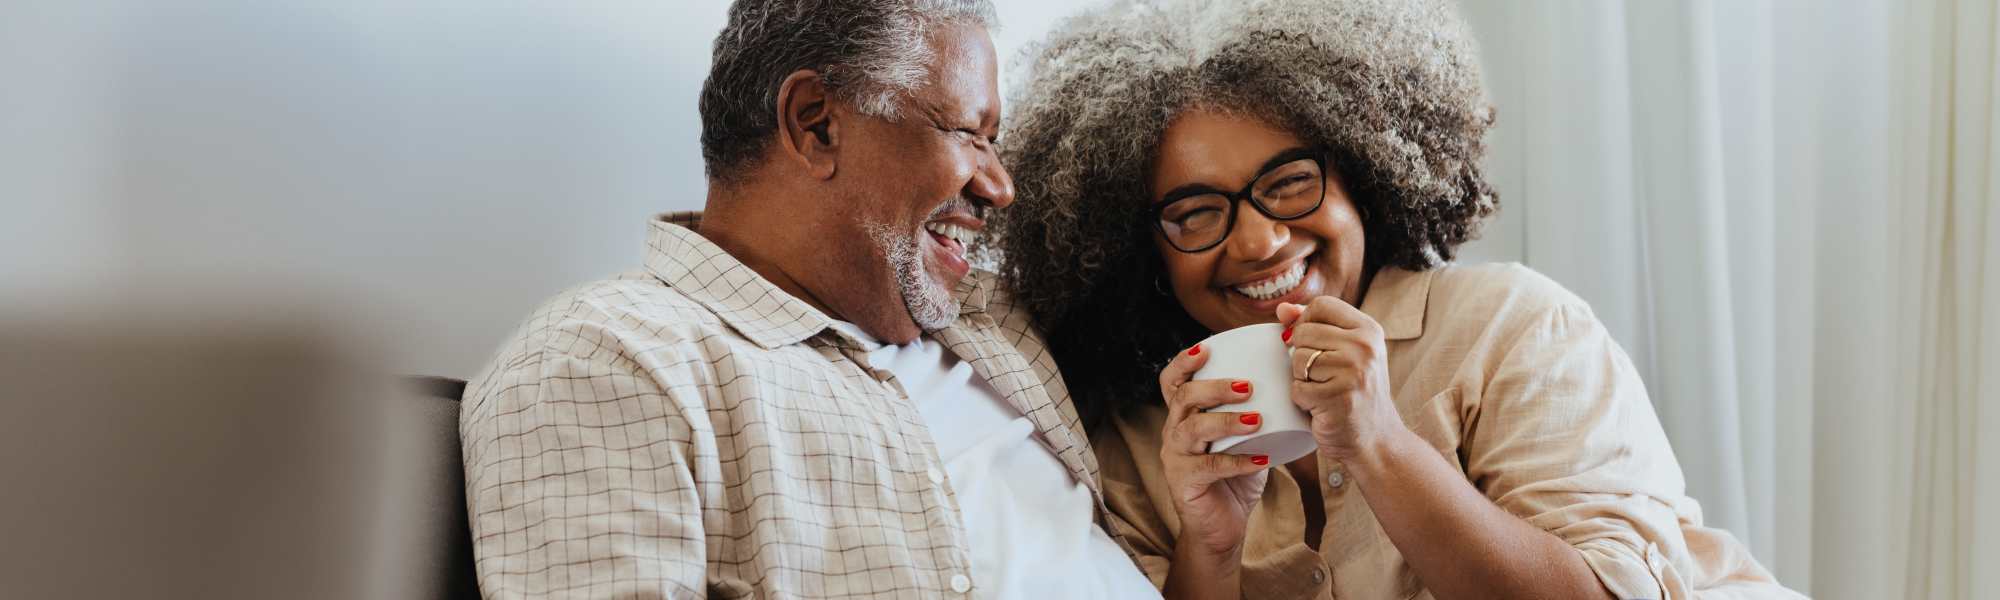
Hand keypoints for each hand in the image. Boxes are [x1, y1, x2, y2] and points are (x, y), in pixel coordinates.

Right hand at [1157, 343, 1270, 557]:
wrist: (1220, 528)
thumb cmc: (1234, 479)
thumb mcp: (1244, 440)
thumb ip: (1257, 415)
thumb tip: (1294, 385)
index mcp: (1184, 417)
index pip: (1172, 381)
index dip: (1184, 362)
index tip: (1207, 348)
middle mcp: (1173, 433)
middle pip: (1184, 397)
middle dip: (1215, 387)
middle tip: (1248, 386)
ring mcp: (1176, 458)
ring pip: (1192, 428)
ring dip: (1226, 420)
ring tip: (1257, 419)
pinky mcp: (1184, 483)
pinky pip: (1209, 467)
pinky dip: (1238, 461)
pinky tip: (1262, 459)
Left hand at [1277, 297, 1408, 464]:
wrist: (1375, 440)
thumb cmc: (1355, 393)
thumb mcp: (1345, 352)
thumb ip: (1315, 325)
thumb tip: (1282, 308)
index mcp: (1369, 330)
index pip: (1321, 305)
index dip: (1305, 322)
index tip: (1313, 344)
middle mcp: (1364, 347)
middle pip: (1303, 332)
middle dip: (1302, 356)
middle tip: (1323, 376)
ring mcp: (1352, 372)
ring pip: (1297, 360)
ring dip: (1302, 379)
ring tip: (1324, 390)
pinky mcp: (1337, 398)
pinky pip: (1297, 388)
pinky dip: (1302, 401)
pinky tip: (1322, 407)